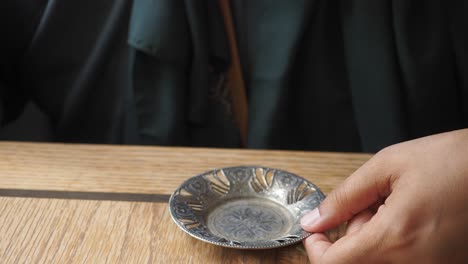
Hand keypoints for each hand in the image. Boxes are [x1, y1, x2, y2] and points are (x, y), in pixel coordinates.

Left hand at [301, 129, 467, 262]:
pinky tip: (407, 217)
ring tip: (393, 205)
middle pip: (356, 263)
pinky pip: (404, 260)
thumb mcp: (388, 166)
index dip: (317, 249)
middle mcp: (416, 263)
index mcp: (396, 237)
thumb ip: (345, 197)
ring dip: (373, 238)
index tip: (317, 231)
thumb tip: (315, 220)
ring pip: (380, 262)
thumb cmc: (454, 160)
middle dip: (351, 234)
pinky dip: (394, 243)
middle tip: (369, 203)